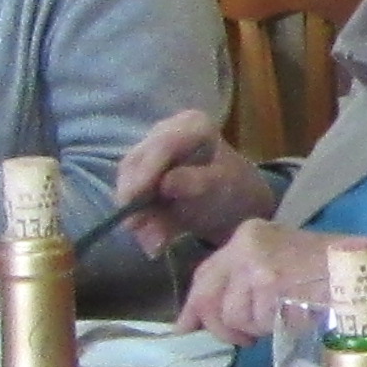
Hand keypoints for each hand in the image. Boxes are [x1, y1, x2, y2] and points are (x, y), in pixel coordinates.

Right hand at [113, 110, 272, 249]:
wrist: (238, 206)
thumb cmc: (237, 190)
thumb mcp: (225, 186)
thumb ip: (197, 183)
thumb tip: (166, 184)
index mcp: (192, 124)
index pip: (162, 145)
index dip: (146, 172)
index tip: (134, 200)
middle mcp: (165, 131)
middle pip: (136, 162)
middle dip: (136, 199)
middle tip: (138, 229)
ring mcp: (150, 152)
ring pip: (128, 182)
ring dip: (137, 214)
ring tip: (153, 242)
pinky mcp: (140, 176)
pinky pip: (130, 198)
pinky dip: (140, 220)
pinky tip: (152, 240)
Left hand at [178, 216, 325, 345]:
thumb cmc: (332, 269)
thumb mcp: (280, 262)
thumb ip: (242, 283)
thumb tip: (198, 319)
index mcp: (248, 235)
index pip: (205, 273)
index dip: (194, 305)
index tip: (186, 327)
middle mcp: (246, 245)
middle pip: (209, 298)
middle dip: (221, 325)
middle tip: (242, 339)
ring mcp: (257, 265)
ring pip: (233, 316)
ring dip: (255, 328)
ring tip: (282, 319)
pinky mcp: (270, 286)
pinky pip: (256, 322)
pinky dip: (273, 328)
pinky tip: (294, 317)